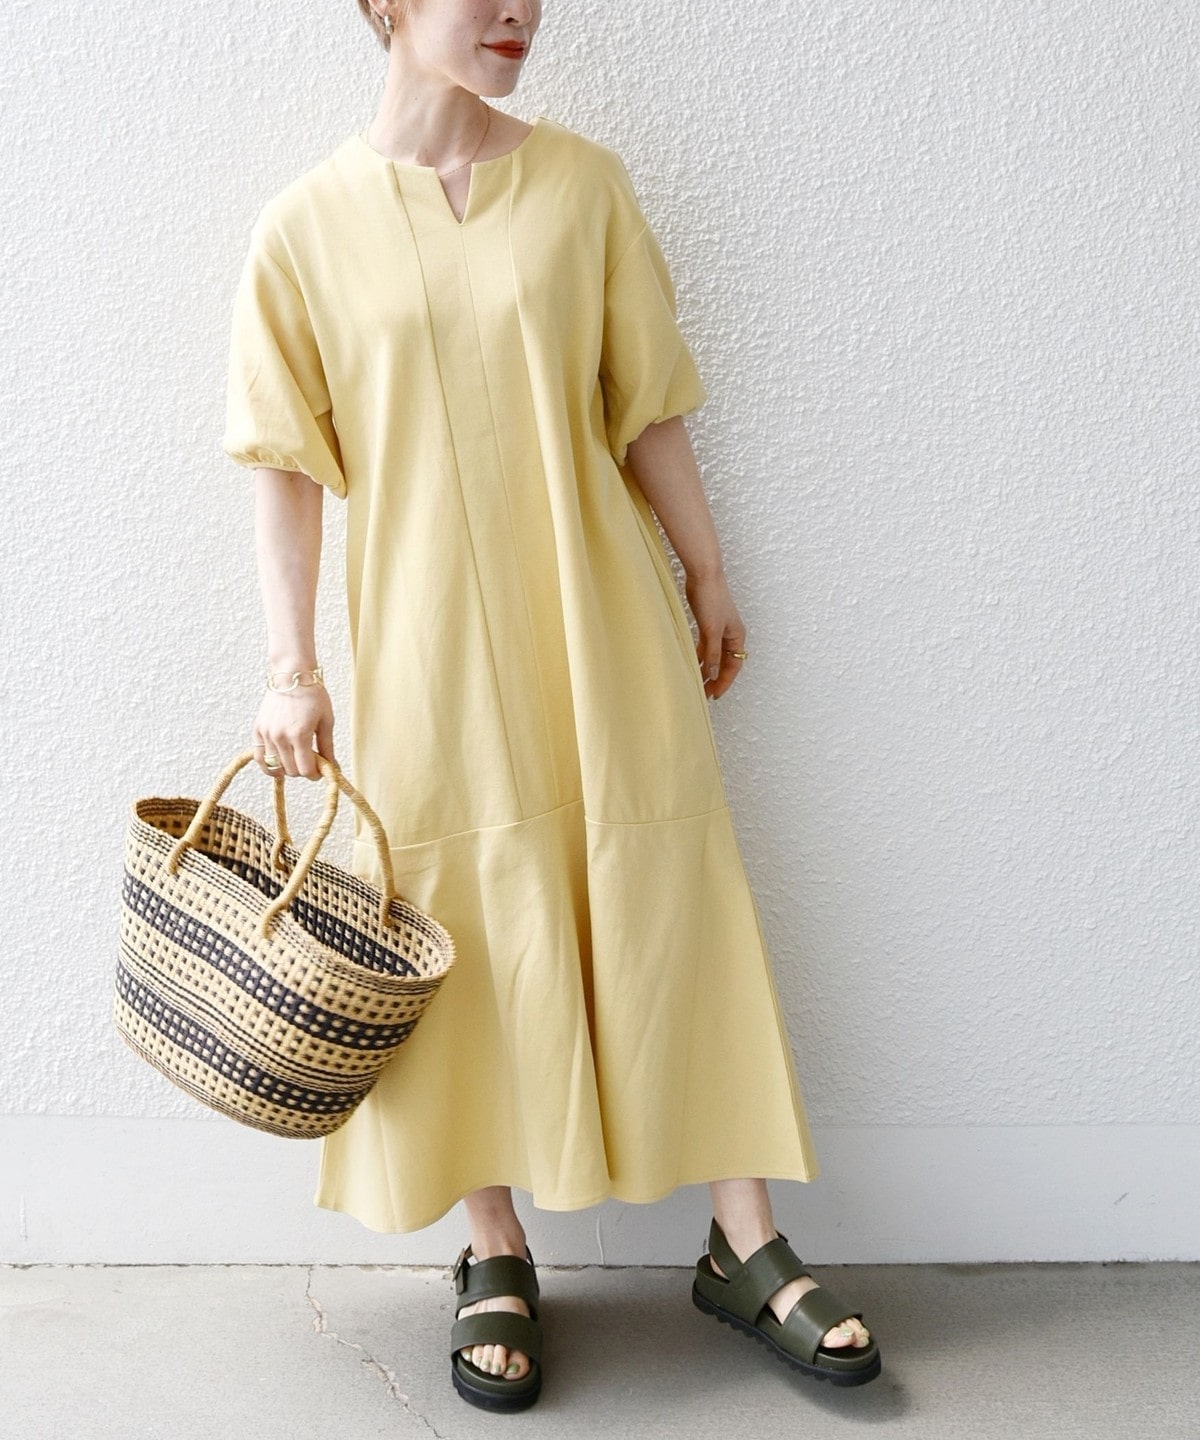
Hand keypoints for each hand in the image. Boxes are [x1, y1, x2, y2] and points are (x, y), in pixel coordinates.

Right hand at [251, 683, 336, 778]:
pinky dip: (268, 765)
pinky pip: (259, 758)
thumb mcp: (326, 721)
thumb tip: (333, 768)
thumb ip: (327, 747)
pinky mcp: (258, 730)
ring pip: (275, 767)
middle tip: (310, 761)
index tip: (320, 770)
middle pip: (291, 771)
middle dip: (303, 770)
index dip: (315, 774)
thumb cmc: (313, 695)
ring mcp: (267, 734)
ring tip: (296, 759)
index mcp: (299, 735)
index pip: (305, 770)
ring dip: (288, 768)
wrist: (292, 675)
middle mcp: (280, 737)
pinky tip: (278, 765)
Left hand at [684, 569, 746, 700]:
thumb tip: (711, 674)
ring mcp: (719, 628)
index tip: (713, 695)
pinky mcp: (708, 623)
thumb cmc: (712, 598)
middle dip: (715, 679)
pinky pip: (706, 646)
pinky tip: (692, 663)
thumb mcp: (711, 630)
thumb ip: (711, 654)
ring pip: (715, 655)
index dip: (724, 682)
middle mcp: (731, 634)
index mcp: (737, 636)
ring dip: (707, 668)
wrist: (703, 575)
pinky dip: (700, 656)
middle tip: (704, 694)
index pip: (733, 666)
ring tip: (697, 682)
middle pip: (725, 662)